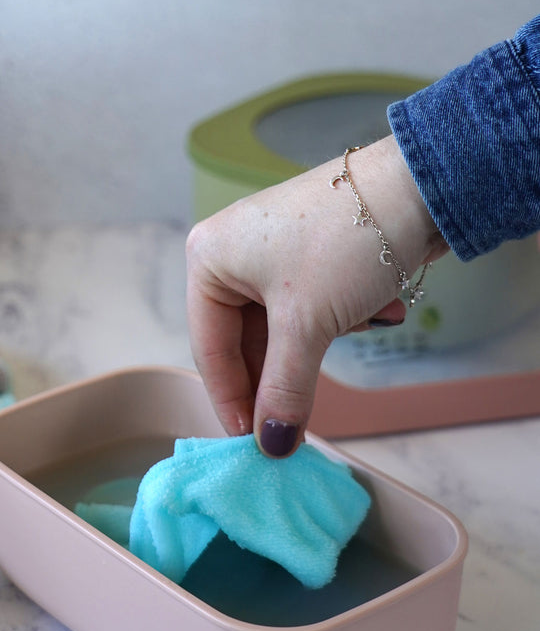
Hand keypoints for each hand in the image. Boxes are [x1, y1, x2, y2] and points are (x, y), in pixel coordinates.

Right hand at [185, 135, 447, 455]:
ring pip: (285, 329)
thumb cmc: (345, 242)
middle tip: (301, 419)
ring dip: (325, 340)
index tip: (252, 444)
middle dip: (286, 372)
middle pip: (246, 342)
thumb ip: (285, 390)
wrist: (421, 184)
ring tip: (363, 324)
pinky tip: (381, 307)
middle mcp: (231, 254)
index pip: (210, 348)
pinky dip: (342, 319)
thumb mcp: (307, 324)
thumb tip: (272, 447)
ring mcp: (271, 254)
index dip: (232, 399)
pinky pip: (311, 309)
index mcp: (208, 259)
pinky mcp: (309, 255)